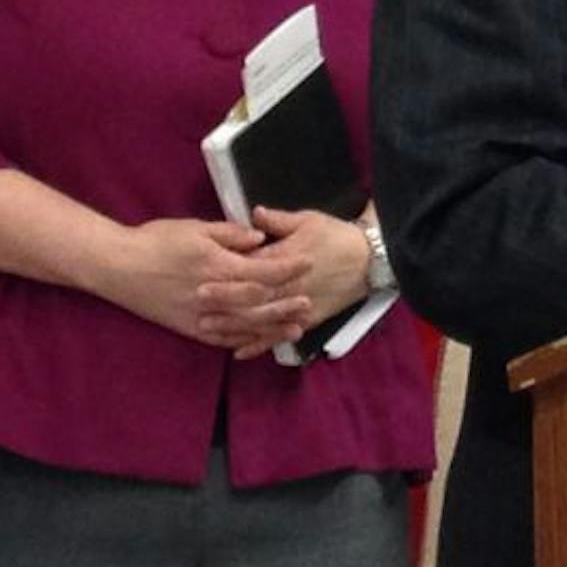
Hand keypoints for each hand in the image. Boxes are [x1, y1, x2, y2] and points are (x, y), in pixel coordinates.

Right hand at [94, 218, 310, 353]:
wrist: (117, 266)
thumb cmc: (156, 241)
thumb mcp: (196, 228)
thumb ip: (231, 235)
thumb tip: (260, 239)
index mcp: (216, 267)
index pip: (262, 271)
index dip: (288, 268)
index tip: (308, 262)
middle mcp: (211, 296)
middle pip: (258, 305)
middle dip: (286, 304)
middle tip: (309, 302)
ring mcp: (199, 316)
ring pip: (243, 327)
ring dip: (271, 328)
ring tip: (295, 328)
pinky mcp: (187, 328)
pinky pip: (221, 339)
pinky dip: (243, 341)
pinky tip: (259, 341)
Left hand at [215, 208, 371, 359]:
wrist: (370, 260)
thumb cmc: (337, 236)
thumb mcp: (308, 220)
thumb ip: (278, 221)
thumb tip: (254, 215)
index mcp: (286, 259)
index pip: (251, 266)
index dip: (226, 270)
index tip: (202, 271)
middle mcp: (289, 286)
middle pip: (250, 295)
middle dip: (223, 299)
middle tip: (197, 300)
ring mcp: (297, 306)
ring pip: (260, 319)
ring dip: (233, 324)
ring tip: (206, 326)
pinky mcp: (307, 321)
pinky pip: (278, 335)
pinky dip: (258, 345)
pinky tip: (238, 351)